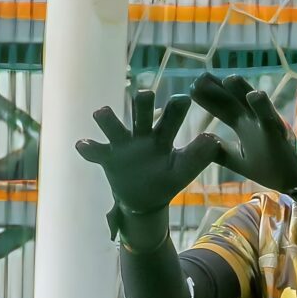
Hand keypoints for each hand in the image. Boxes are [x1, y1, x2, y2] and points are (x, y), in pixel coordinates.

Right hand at [76, 86, 222, 236]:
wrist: (145, 201)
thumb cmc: (166, 180)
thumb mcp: (183, 170)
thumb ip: (197, 156)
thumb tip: (214, 140)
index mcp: (163, 135)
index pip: (171, 116)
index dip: (176, 107)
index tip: (183, 100)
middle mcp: (142, 134)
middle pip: (141, 112)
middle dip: (141, 103)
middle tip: (144, 96)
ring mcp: (122, 145)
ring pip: (114, 126)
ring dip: (108, 119)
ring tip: (102, 112)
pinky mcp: (107, 158)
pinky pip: (96, 151)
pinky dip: (89, 148)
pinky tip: (82, 145)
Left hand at [190, 73, 296, 194]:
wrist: (292, 180)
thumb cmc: (268, 166)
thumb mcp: (237, 159)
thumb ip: (220, 150)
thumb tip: (202, 142)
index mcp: (243, 125)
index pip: (222, 108)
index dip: (208, 99)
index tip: (190, 88)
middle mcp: (253, 120)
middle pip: (233, 101)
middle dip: (218, 89)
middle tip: (200, 76)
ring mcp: (266, 124)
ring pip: (253, 103)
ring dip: (242, 90)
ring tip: (228, 78)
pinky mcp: (277, 133)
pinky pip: (270, 118)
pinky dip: (263, 107)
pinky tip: (255, 95)